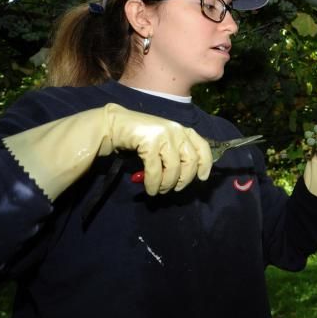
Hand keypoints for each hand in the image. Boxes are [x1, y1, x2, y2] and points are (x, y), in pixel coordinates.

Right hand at [3, 103, 211, 199]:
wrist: (111, 126)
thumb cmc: (138, 139)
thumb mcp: (161, 144)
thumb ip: (176, 154)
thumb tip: (190, 176)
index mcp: (182, 129)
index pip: (203, 147)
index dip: (205, 165)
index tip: (202, 179)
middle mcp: (176, 129)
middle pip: (190, 162)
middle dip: (183, 180)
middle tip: (172, 189)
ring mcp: (163, 133)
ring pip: (174, 168)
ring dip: (166, 185)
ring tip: (157, 190)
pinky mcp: (149, 140)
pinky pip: (156, 170)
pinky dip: (153, 183)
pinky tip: (147, 189)